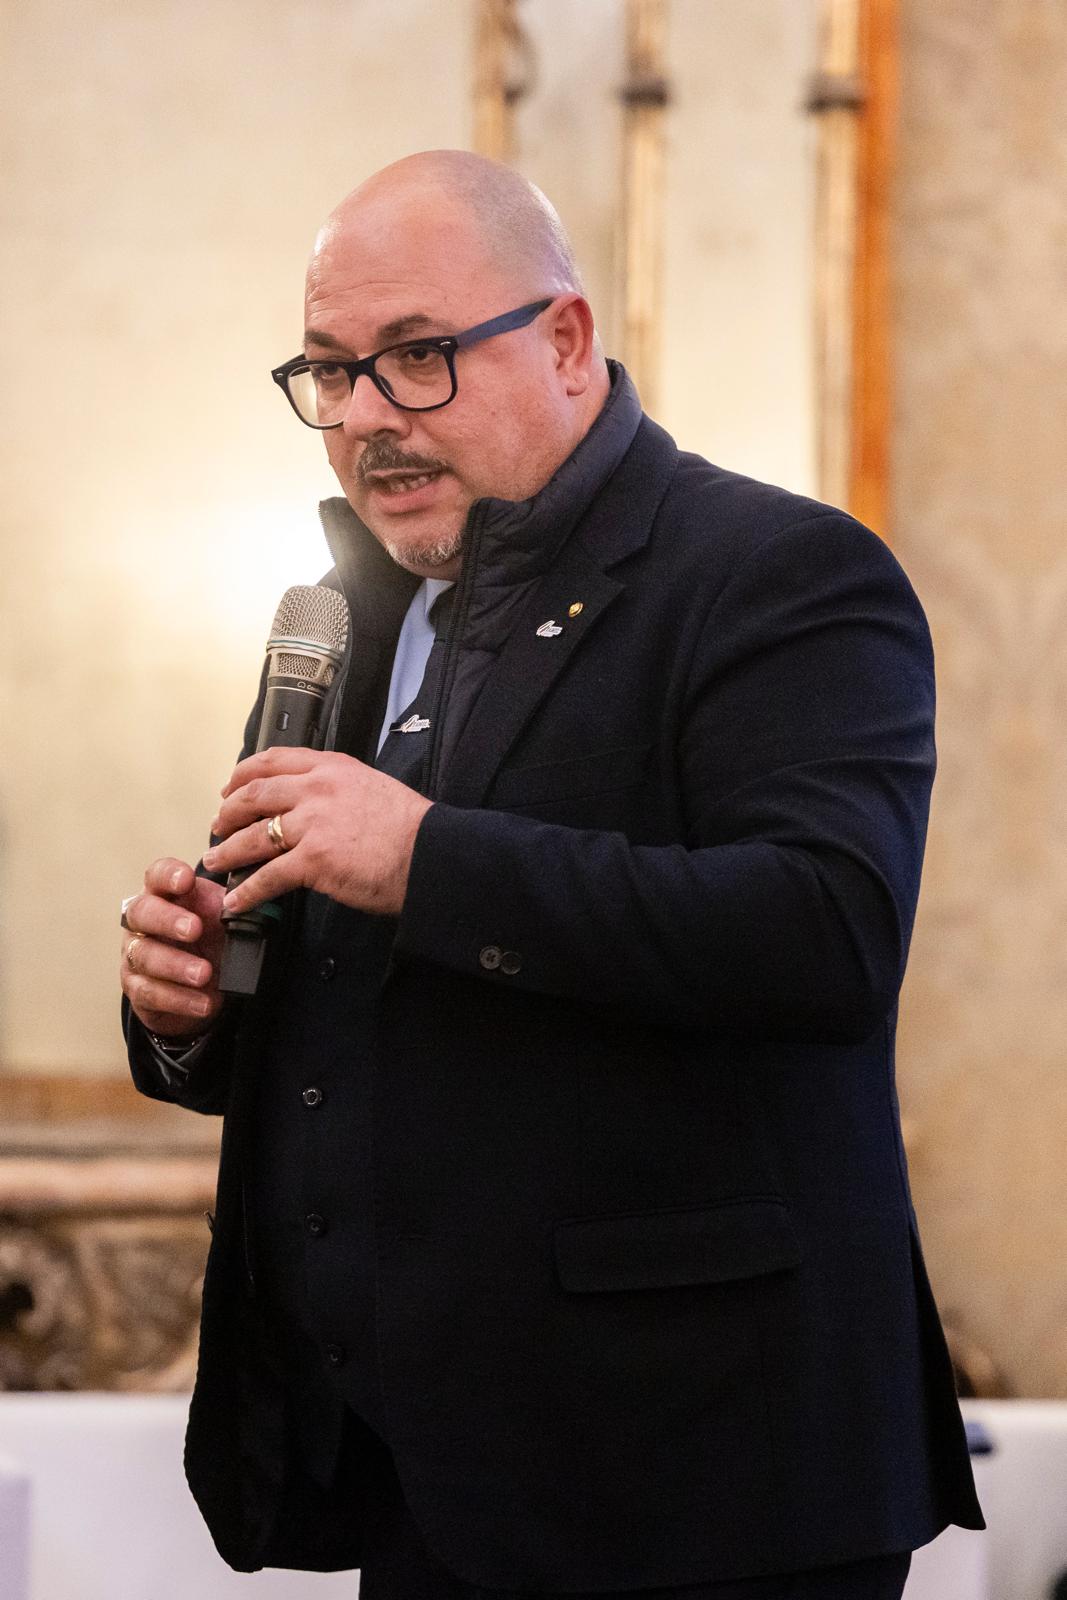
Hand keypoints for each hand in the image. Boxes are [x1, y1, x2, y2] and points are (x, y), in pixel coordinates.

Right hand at [121, 859, 225, 1038]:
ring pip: (145, 955)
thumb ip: (230, 905)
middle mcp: (142, 922)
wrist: (201, 986)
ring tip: (204, 974)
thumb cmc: (208, 939)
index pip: (157, 875)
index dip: (169, 874)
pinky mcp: (137, 989)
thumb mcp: (222, 917)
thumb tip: (251, 899)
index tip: (187, 879)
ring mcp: (135, 955)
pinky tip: (203, 1003)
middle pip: (142, 912)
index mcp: (164, 895)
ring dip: (176, 965)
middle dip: (167, 919)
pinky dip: (180, 1000)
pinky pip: (151, 994)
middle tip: (194, 929)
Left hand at [203, 747, 431, 917]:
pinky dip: (247, 891)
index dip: (243, 774)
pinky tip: (236, 901)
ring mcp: (312, 824)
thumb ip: (339, 791)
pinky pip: (267, 876)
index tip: (230, 786)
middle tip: (217, 826)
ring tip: (215, 863)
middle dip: (228, 813)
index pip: (274, 760)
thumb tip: (317, 807)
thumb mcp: (372, 788)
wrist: (430, 854)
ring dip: (227, 851)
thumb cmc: (410, 828)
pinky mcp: (312, 861)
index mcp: (332, 768)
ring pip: (253, 836)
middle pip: (253, 795)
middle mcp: (316, 789)